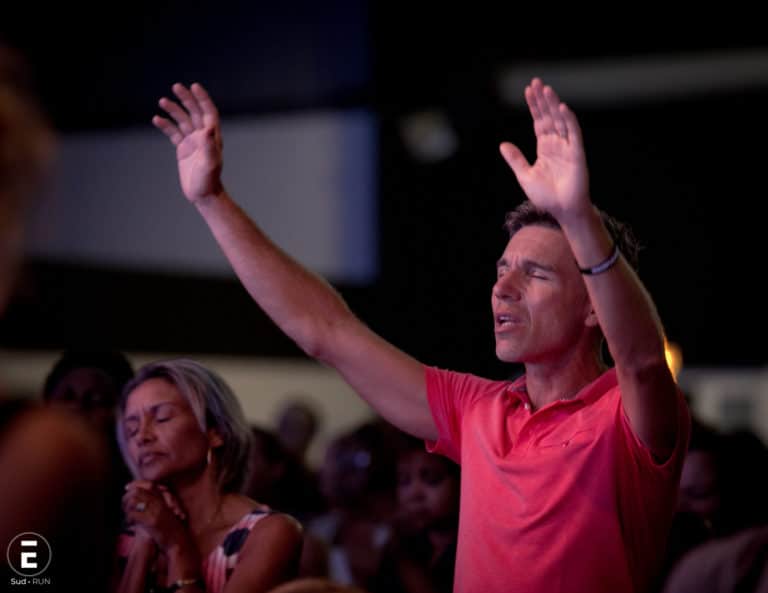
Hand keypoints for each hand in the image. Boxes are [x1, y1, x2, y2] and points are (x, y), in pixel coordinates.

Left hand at [122, 481, 187, 549]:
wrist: (177, 541)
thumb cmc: (168, 529)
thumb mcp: (162, 513)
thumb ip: (152, 504)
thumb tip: (136, 498)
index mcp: (163, 499)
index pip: (149, 484)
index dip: (136, 484)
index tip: (127, 487)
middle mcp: (160, 502)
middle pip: (138, 491)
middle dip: (126, 497)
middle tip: (124, 506)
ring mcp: (156, 511)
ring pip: (134, 500)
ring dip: (126, 508)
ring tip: (127, 516)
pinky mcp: (151, 521)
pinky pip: (133, 514)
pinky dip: (128, 518)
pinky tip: (130, 524)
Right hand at [153, 82, 223, 203]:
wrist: (203, 195)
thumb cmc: (209, 181)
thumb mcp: (209, 163)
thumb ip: (209, 146)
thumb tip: (208, 128)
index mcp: (212, 137)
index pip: (208, 112)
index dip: (202, 99)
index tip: (194, 86)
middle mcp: (203, 137)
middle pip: (195, 112)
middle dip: (186, 99)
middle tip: (176, 86)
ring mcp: (193, 142)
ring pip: (182, 121)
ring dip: (173, 110)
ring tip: (162, 101)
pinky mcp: (183, 149)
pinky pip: (173, 133)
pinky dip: (166, 125)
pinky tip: (156, 119)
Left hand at [499, 78, 590, 223]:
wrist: (561, 210)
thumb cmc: (545, 195)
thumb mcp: (524, 175)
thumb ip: (515, 159)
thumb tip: (502, 144)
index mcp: (545, 147)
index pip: (539, 121)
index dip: (534, 106)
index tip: (528, 90)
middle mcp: (557, 143)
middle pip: (549, 116)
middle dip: (543, 100)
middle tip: (536, 82)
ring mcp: (567, 147)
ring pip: (561, 121)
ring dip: (554, 105)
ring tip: (547, 89)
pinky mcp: (577, 154)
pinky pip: (574, 134)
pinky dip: (569, 121)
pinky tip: (562, 108)